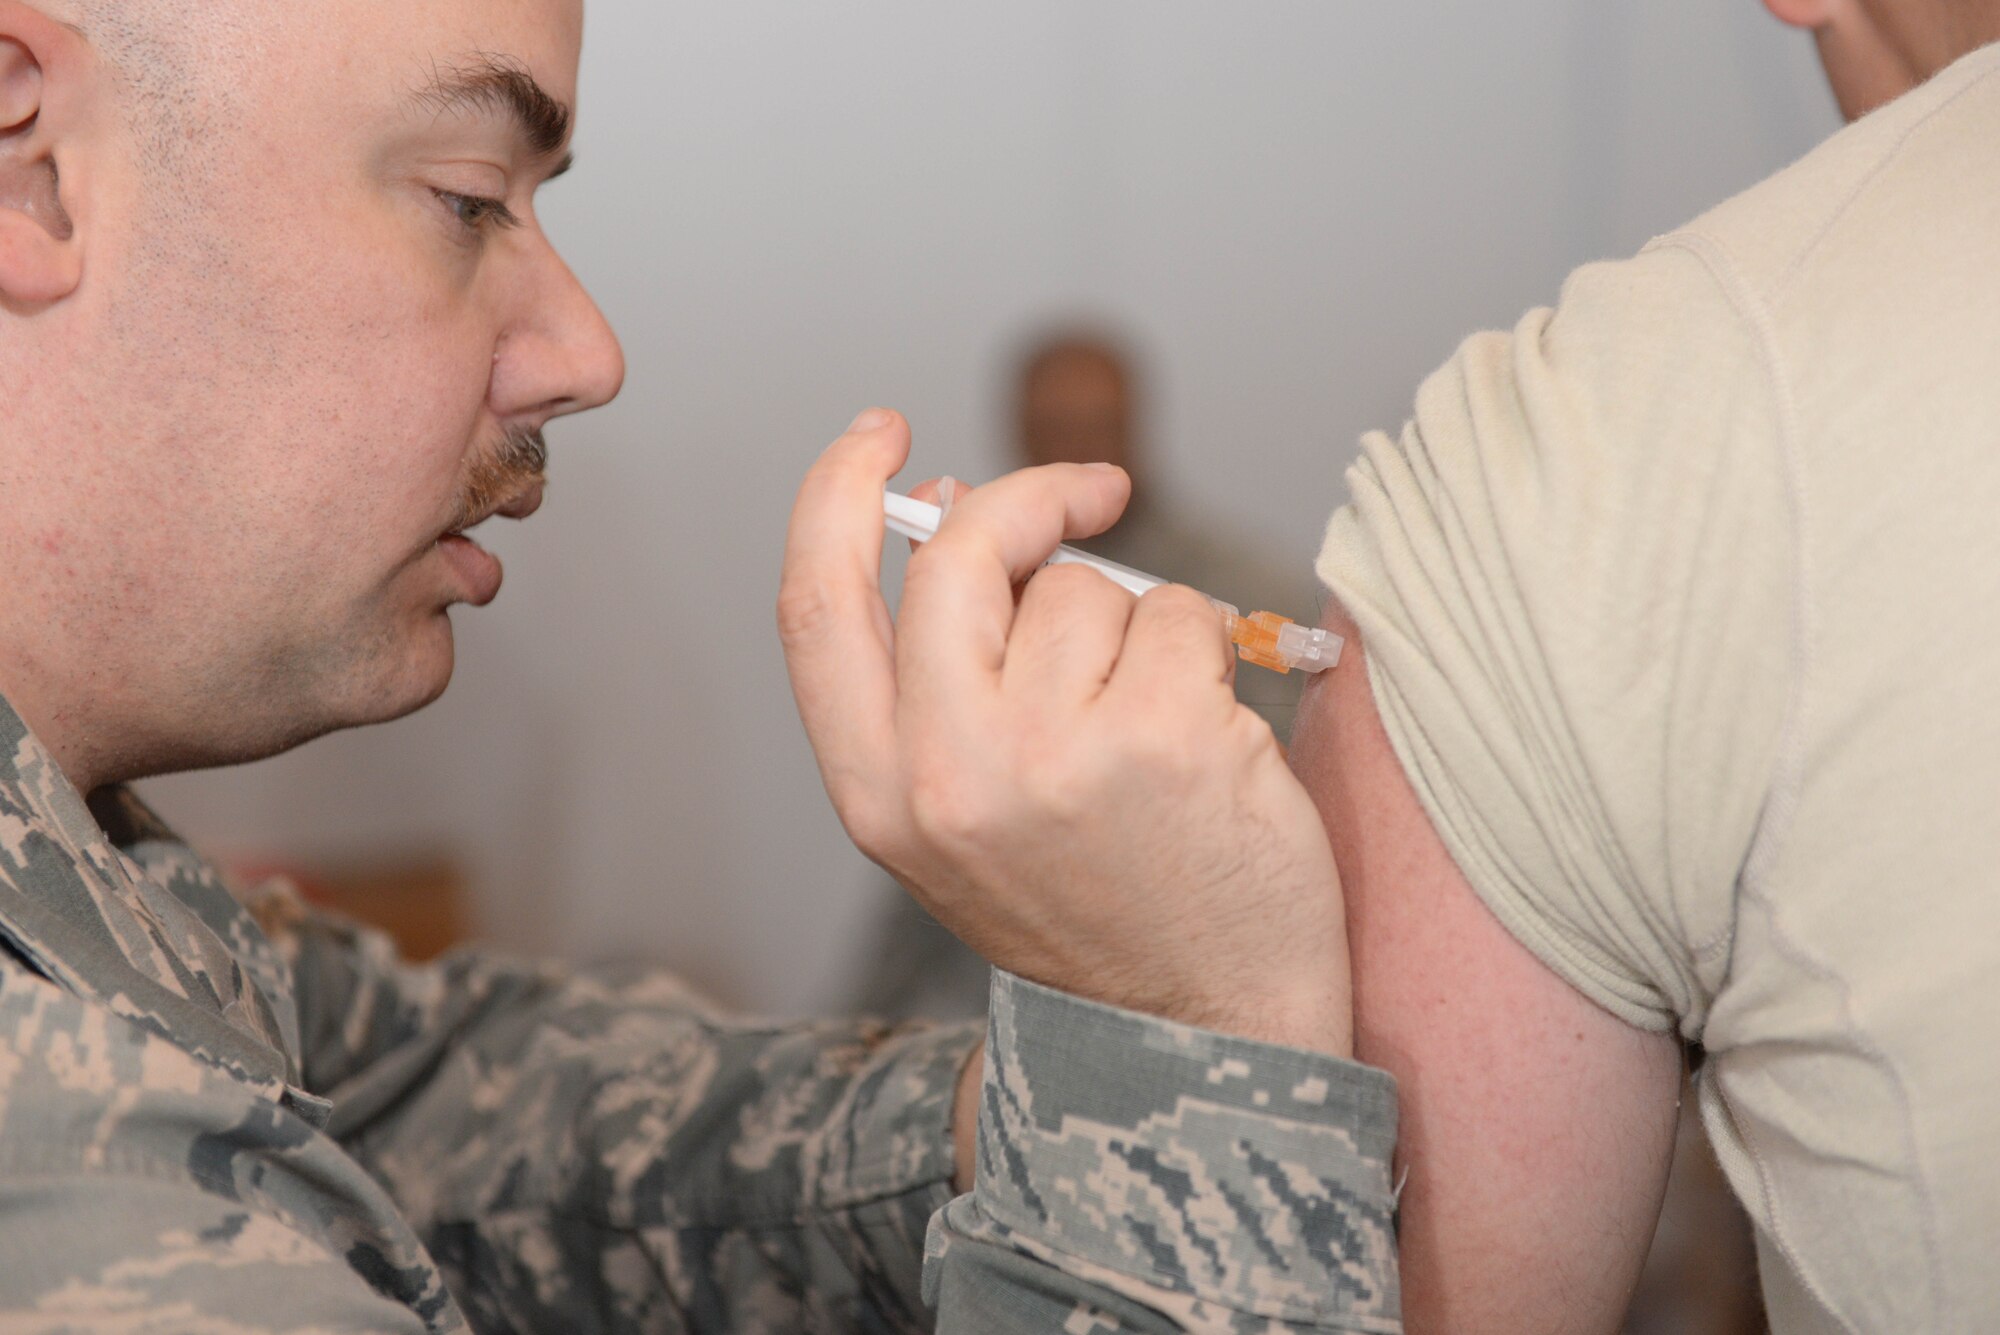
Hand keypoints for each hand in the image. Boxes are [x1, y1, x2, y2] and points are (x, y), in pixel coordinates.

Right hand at [779, 409, 1350, 1055]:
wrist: (1200, 1029)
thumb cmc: (1092, 907)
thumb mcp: (964, 814)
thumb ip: (940, 674)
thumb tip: (950, 505)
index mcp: (878, 795)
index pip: (817, 605)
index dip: (836, 495)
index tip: (882, 435)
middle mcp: (948, 775)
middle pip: (963, 556)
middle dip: (1030, 501)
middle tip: (1090, 494)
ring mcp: (1054, 757)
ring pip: (1083, 588)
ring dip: (1131, 626)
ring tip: (1146, 730)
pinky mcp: (1162, 739)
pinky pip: (1174, 613)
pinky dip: (1199, 651)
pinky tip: (1202, 736)